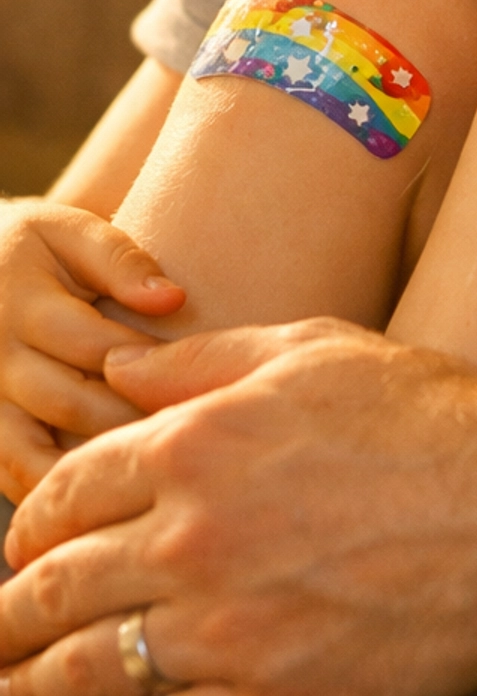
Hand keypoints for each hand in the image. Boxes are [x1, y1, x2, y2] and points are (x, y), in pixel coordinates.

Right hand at [0, 205, 184, 502]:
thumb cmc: (38, 248)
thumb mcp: (71, 232)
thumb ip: (120, 260)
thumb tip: (172, 299)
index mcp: (21, 300)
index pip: (91, 344)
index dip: (147, 366)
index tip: (198, 382)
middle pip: (67, 403)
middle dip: (129, 421)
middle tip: (187, 439)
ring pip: (30, 454)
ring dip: (87, 470)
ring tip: (148, 479)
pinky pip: (9, 474)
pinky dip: (50, 492)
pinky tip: (99, 504)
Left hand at [0, 324, 476, 695]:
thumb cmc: (428, 418)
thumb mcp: (314, 353)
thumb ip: (203, 361)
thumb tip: (117, 368)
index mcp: (196, 445)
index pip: (64, 491)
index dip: (30, 521)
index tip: (23, 543)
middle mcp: (192, 539)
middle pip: (50, 587)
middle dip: (9, 611)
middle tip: (0, 624)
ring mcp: (224, 631)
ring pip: (82, 669)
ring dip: (35, 676)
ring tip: (18, 681)